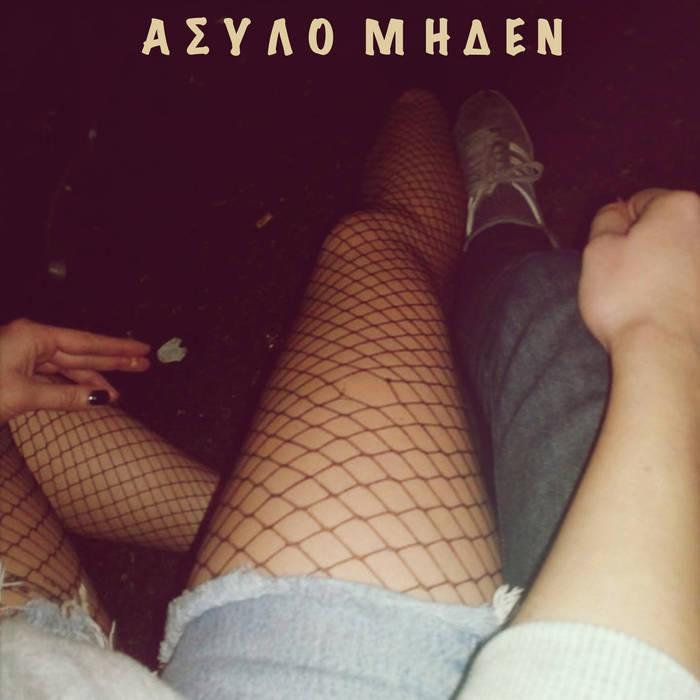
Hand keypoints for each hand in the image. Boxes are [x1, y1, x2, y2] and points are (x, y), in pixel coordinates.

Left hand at [0, 318, 150, 423]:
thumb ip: (65, 396)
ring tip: (117, 393)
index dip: (117, 348)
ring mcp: (24, 353)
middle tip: (142, 365)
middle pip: (82, 352)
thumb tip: (101, 398)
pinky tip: (88, 392)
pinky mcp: (16, 368)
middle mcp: (32, 340)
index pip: (86, 343)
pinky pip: (53, 374)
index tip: (142, 350)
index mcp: (34, 336)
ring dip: (93, 379)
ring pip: (68, 366)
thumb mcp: (23, 394)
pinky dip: (71, 385)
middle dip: (113, 361)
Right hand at [579, 189, 699, 353]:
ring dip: (662, 269)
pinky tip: (662, 311)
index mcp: (679, 207)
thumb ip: (605, 220)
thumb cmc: (629, 300)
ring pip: (679, 256)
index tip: (609, 252)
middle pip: (666, 228)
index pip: (640, 201)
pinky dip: (678, 291)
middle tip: (623, 276)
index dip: (618, 227)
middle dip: (644, 246)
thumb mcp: (597, 252)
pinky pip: (689, 283)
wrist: (665, 352)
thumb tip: (615, 212)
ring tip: (643, 298)